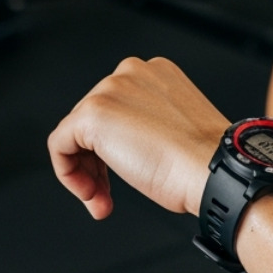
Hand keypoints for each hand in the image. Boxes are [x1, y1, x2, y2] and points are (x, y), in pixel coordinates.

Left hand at [47, 57, 229, 219]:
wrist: (213, 170)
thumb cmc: (205, 161)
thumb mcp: (178, 132)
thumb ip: (150, 126)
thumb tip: (129, 148)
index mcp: (157, 74)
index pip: (118, 107)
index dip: (117, 147)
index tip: (127, 173)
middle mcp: (132, 73)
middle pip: (94, 121)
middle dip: (99, 164)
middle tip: (108, 195)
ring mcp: (111, 90)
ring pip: (75, 133)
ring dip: (87, 173)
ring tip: (102, 199)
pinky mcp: (93, 113)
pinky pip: (60, 145)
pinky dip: (68, 173)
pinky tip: (91, 194)